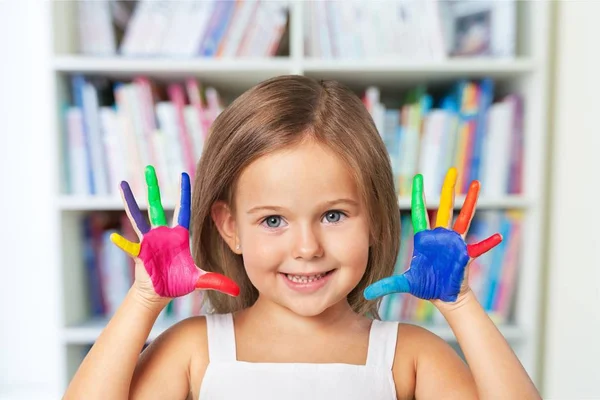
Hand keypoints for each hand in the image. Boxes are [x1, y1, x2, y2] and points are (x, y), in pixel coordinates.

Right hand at [110, 165, 239, 302]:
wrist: (160, 294)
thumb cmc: (178, 282)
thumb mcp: (199, 280)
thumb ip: (217, 281)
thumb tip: (237, 290)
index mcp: (178, 236)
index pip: (182, 210)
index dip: (183, 193)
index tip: (183, 175)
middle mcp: (162, 234)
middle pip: (157, 206)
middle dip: (154, 188)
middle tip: (150, 168)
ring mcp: (148, 241)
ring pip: (139, 218)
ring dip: (130, 202)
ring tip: (122, 184)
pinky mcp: (140, 254)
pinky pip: (130, 247)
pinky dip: (122, 243)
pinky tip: (114, 237)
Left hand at [364, 167, 501, 302]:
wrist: (444, 297)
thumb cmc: (427, 286)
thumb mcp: (406, 283)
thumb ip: (388, 285)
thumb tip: (366, 293)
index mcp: (425, 238)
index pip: (420, 212)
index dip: (418, 195)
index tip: (418, 178)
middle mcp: (441, 236)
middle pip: (445, 207)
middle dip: (447, 189)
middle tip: (451, 170)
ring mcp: (455, 243)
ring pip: (463, 218)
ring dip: (470, 202)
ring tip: (475, 184)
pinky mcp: (465, 255)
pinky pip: (478, 248)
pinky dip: (487, 243)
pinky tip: (498, 236)